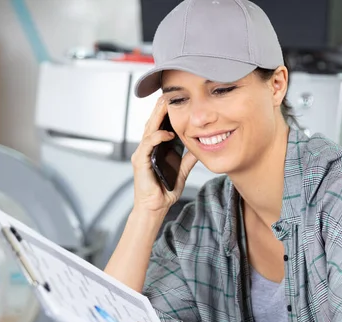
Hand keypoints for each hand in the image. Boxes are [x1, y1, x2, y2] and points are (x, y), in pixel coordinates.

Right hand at [130, 97, 197, 213]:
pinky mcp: (140, 162)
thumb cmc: (165, 190)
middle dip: (160, 107)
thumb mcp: (182, 170)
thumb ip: (188, 158)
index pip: (159, 124)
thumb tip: (201, 146)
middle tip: (169, 94)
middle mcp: (146, 148)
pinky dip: (157, 137)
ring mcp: (141, 154)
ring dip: (158, 116)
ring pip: (148, 129)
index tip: (176, 99)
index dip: (165, 111)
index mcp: (155, 148)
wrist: (156, 207)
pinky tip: (168, 133)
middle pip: (152, 122)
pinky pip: (147, 144)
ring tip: (167, 105)